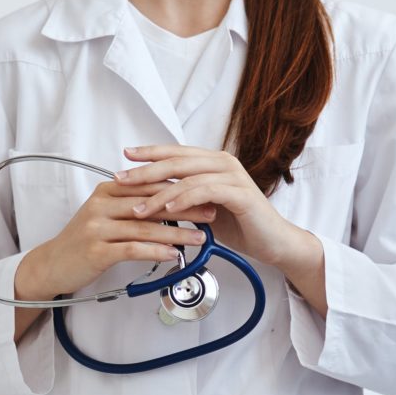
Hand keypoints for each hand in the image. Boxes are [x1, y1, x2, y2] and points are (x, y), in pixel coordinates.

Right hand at [14, 173, 216, 302]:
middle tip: (212, 213)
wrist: (52, 264)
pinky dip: (156, 251)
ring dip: (177, 232)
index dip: (181, 189)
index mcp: (107, 190)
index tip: (205, 194)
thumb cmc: (84, 241)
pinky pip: (132, 248)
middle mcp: (101, 204)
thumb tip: (173, 202)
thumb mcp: (107, 215)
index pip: (150, 184)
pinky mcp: (96, 250)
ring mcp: (97, 227)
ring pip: (145, 226)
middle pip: (151, 203)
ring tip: (200, 237)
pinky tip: (174, 254)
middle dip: (186, 208)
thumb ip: (134, 205)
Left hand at [117, 145, 320, 275]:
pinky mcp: (240, 193)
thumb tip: (149, 196)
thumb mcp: (203, 209)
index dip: (150, 152)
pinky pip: (205, 191)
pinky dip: (184, 199)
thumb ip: (183, 197)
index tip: (126, 156)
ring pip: (188, 177)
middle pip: (177, 160)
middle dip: (146, 170)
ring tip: (140, 207)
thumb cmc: (240, 225)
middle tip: (122, 178)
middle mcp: (223, 163)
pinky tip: (168, 207)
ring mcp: (233, 176)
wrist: (272, 242)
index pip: (176, 152)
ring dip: (160, 192)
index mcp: (213, 162)